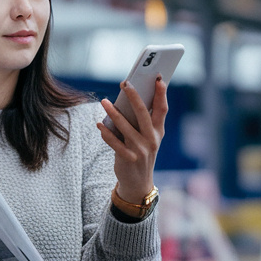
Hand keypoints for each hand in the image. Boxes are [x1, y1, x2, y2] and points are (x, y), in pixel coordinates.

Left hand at [97, 75, 167, 201]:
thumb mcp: (147, 138)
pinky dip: (106, 133)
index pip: (162, 109)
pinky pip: (115, 143)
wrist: (138, 183)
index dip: (161, 93)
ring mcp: (141, 150)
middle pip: (143, 113)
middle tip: (125, 84)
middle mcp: (152, 139)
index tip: (158, 78)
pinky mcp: (129, 159)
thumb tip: (127, 99)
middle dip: (134, 97)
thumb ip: (141, 121)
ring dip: (114, 113)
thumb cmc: (141, 153)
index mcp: (158, 131)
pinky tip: (99, 124)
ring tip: (104, 101)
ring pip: (126, 127)